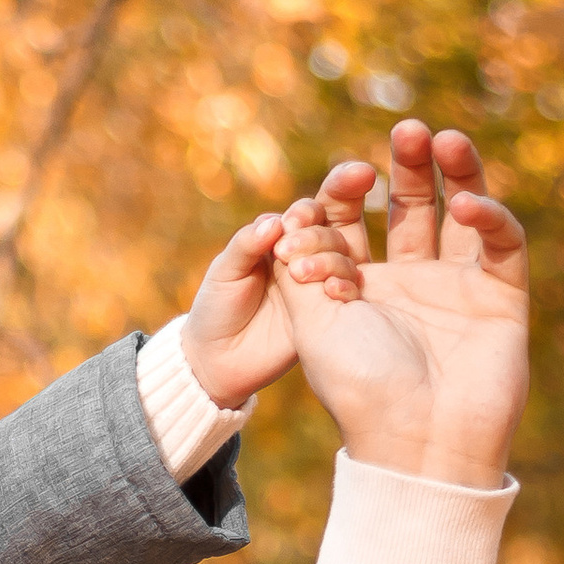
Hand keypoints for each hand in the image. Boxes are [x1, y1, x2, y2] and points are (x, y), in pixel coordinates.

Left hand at [178, 160, 377, 403]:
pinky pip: (347, 293)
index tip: (311, 208)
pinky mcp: (330, 313)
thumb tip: (277, 222)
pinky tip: (334, 291)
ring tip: (299, 271)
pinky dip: (344, 286)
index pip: (309, 211)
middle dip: (334, 215)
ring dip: (330, 255)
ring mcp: (322, 284)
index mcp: (283, 237)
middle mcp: (309, 256)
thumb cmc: (217, 308)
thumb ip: (248, 244)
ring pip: (344, 256)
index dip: (318, 202)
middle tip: (300, 231)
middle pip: (335, 226)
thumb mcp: (225, 271)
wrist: (217, 361)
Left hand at [274, 121, 528, 489]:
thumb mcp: (312, 323)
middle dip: (406, 168)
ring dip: (456, 172)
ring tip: (443, 138)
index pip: (352, 225)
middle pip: (410, 208)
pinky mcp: (502, 298)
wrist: (418, 442)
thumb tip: (291, 215)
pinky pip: (503, 243)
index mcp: (358, 292)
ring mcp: (458, 289)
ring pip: (463, 213)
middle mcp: (409, 285)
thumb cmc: (358, 389)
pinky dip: (490, 216)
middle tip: (404, 128)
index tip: (327, 189)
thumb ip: (300, 266)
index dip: (342, 199)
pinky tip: (467, 204)